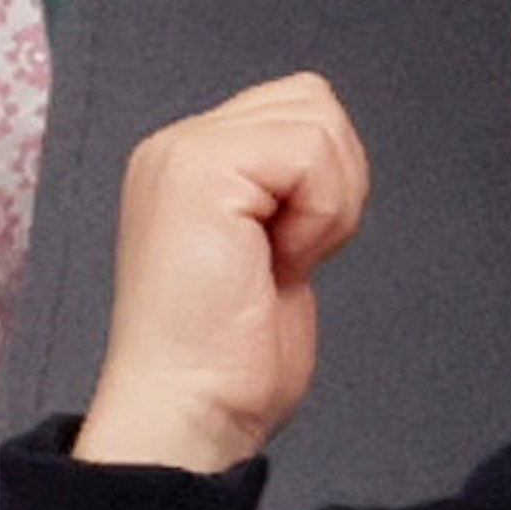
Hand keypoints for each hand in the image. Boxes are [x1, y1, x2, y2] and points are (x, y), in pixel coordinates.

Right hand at [75, 73, 370, 473]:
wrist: (190, 408)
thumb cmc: (225, 356)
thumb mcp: (266, 245)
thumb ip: (284, 188)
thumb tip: (331, 156)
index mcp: (191, 162)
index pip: (297, 108)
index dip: (324, 180)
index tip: (287, 250)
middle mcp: (177, 146)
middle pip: (312, 100)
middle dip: (333, 181)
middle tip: (289, 253)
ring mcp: (183, 152)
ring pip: (317, 120)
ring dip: (327, 201)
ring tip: (279, 257)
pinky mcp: (200, 169)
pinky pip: (310, 152)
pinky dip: (319, 215)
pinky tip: (278, 262)